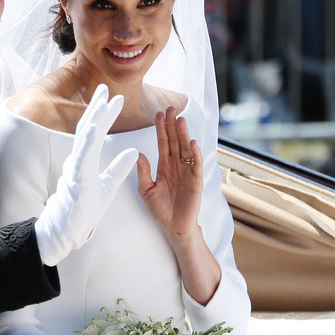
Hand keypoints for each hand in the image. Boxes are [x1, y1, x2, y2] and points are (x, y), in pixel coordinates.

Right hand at [34, 85, 137, 265]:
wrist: (70, 230)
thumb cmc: (85, 209)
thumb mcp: (108, 186)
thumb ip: (119, 168)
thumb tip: (135, 152)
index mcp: (86, 160)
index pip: (97, 133)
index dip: (105, 115)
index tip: (115, 99)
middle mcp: (79, 160)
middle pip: (88, 129)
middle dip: (97, 108)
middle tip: (105, 88)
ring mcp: (76, 168)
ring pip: (85, 139)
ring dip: (94, 118)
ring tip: (102, 101)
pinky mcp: (77, 180)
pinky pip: (82, 157)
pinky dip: (88, 141)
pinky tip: (94, 127)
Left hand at [136, 106, 203, 236]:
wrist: (174, 226)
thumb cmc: (160, 209)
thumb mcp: (146, 190)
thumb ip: (143, 172)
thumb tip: (138, 154)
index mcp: (164, 165)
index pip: (163, 142)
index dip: (161, 128)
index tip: (158, 114)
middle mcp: (176, 165)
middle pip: (175, 140)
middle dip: (172, 125)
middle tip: (170, 108)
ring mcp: (187, 171)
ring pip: (185, 148)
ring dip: (183, 134)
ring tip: (180, 120)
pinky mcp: (196, 180)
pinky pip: (196, 164)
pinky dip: (195, 153)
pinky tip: (192, 142)